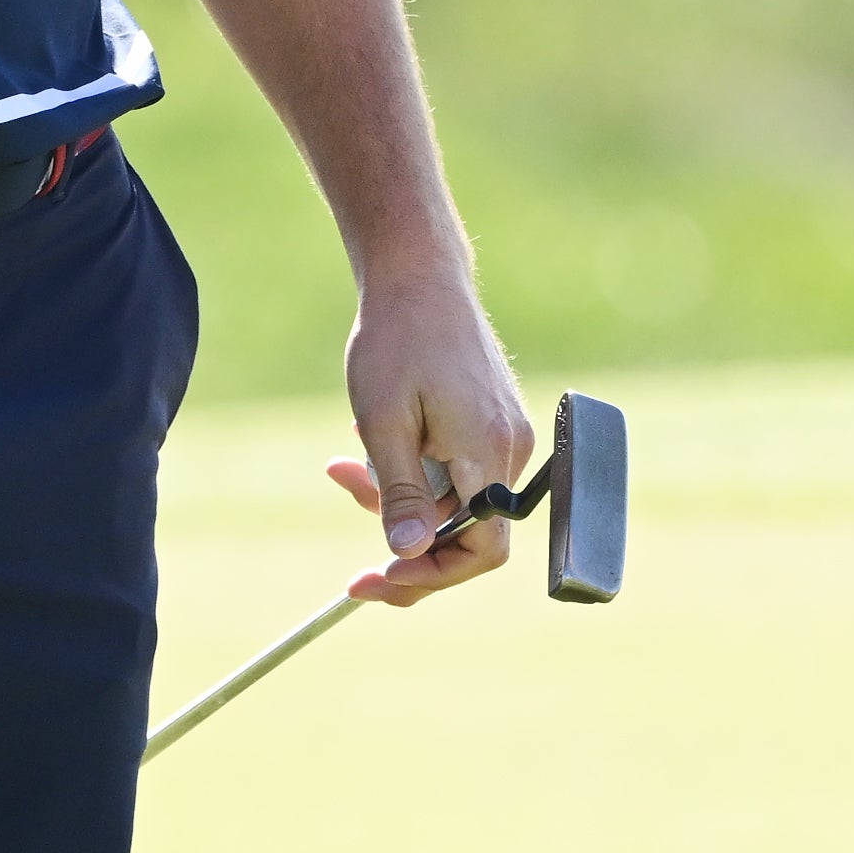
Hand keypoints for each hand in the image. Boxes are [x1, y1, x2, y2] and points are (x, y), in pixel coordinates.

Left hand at [334, 268, 536, 606]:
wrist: (419, 275)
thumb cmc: (398, 341)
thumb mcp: (385, 424)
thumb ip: (401, 493)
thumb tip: (409, 554)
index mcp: (488, 454)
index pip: (482, 550)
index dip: (431, 575)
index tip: (378, 577)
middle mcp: (510, 449)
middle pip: (463, 529)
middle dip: (401, 531)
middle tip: (347, 517)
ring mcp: (505, 433)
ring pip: (453, 498)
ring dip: (398, 493)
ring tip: (343, 465)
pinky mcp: (492, 419)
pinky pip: (456, 467)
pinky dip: (413, 467)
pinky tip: (371, 438)